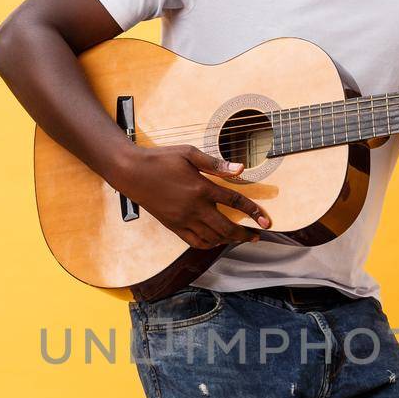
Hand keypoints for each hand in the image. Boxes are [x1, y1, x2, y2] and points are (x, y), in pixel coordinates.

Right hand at [118, 146, 271, 250]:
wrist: (131, 172)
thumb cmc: (161, 159)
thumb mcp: (189, 153)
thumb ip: (216, 163)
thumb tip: (240, 169)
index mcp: (201, 187)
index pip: (234, 201)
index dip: (253, 211)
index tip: (266, 221)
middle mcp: (194, 208)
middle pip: (226, 227)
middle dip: (245, 234)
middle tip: (257, 235)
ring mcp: (183, 220)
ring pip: (212, 238)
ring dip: (229, 240)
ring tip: (240, 237)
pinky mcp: (173, 226)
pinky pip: (196, 242)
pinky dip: (210, 244)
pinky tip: (217, 240)